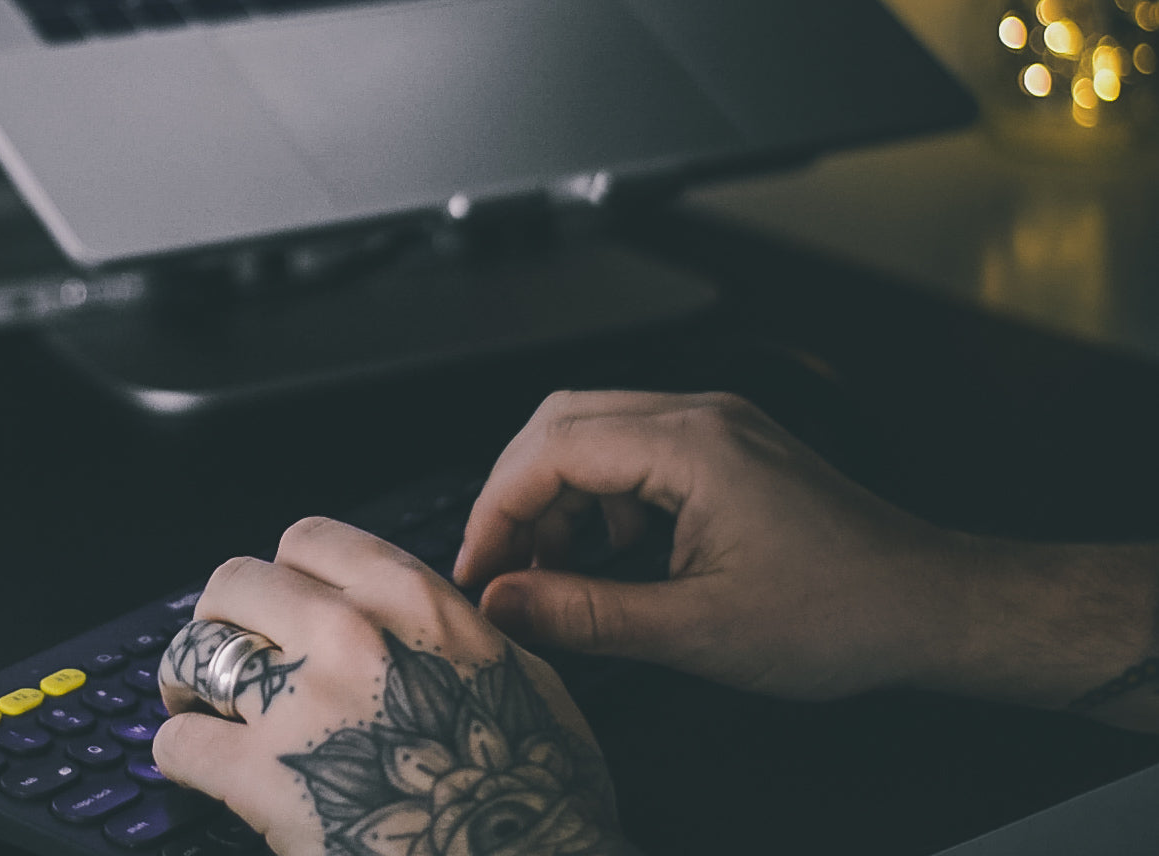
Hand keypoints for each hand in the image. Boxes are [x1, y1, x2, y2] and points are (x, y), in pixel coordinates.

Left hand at [153, 517, 633, 855]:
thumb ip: (459, 632)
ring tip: (194, 704)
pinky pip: (179, 742)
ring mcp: (301, 701)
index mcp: (412, 601)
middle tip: (228, 654)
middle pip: (236, 584)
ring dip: (187, 680)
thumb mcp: (523, 677)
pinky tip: (196, 766)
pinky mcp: (264, 778)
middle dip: (225, 620)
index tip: (279, 605)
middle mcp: (349, 633)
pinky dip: (178, 754)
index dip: (284, 575)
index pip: (309, 540)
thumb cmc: (539, 792)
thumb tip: (437, 618)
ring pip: (195, 653)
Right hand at [454, 390, 988, 701]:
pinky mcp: (728, 450)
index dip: (497, 511)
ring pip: (594, 435)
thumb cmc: (837, 617)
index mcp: (692, 446)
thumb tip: (500, 604)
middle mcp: (700, 416)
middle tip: (499, 566)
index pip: (551, 450)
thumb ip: (586, 614)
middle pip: (561, 424)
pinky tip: (612, 557)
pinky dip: (602, 500)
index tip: (477, 571)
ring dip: (559, 498)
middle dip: (516, 495)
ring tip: (553, 573)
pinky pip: (635, 454)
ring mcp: (717, 427)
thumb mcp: (696, 631)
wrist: (932, 607)